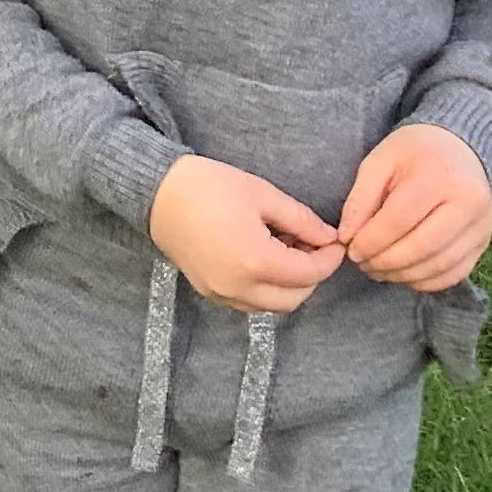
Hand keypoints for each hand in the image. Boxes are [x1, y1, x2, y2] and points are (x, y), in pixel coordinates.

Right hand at [148, 154, 345, 315]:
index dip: (329, 259)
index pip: (310, 274)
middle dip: (312, 276)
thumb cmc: (209, 186)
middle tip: (313, 247)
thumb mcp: (262, 194)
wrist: (157, 192)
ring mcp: (220, 292)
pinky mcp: (208, 291)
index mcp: (255, 260)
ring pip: (272, 305)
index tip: (334, 242)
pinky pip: (249, 302)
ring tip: (286, 251)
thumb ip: (301, 220)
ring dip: (289, 285)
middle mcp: (238, 286)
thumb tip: (328, 237)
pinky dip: (266, 288)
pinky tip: (263, 259)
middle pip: (295, 299)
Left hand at [339, 123, 491, 293]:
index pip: (398, 221)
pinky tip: (403, 274)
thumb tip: (347, 238)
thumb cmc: (414, 153)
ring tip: (378, 270)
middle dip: (385, 263)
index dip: (370, 242)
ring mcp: (482, 225)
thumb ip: (360, 199)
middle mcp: (469, 203)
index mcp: (439, 177)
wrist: (459, 147)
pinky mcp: (485, 242)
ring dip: (402, 275)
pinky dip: (425, 281)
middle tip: (362, 264)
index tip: (351, 250)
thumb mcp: (380, 162)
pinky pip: (455, 274)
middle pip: (422, 247)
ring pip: (439, 265)